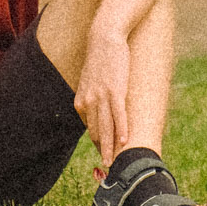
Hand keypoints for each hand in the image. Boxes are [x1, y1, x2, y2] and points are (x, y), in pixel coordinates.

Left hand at [73, 31, 131, 166]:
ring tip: (115, 162)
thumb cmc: (100, 61)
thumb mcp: (91, 82)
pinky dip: (121, 129)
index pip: (90, 129)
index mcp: (81, 102)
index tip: (104, 155)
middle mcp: (88, 101)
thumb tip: (98, 112)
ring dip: (111, 147)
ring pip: (107, 127)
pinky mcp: (115, 91)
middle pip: (97, 132)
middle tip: (109, 166)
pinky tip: (125, 141)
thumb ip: (93, 99)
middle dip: (103, 150)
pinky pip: (118, 115)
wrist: (104, 39)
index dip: (98, 143)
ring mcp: (101, 97)